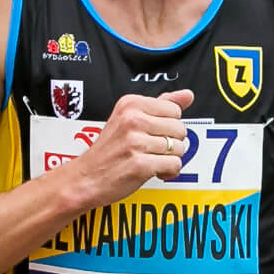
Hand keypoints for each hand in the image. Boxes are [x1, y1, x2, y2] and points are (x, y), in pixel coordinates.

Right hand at [66, 89, 193, 207]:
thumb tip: (187, 95)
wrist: (85, 178)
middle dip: (171, 143)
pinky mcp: (140, 164)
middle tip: (152, 149)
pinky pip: (174, 165)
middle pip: (179, 129)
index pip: (174, 110)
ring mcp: (136, 142)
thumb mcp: (128, 118)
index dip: (168, 126)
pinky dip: (168, 172)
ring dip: (169, 159)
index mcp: (130, 104)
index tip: (154, 134)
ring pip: (179, 148)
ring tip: (150, 160)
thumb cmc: (108, 151)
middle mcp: (132, 120)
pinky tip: (154, 171)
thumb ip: (160, 105)